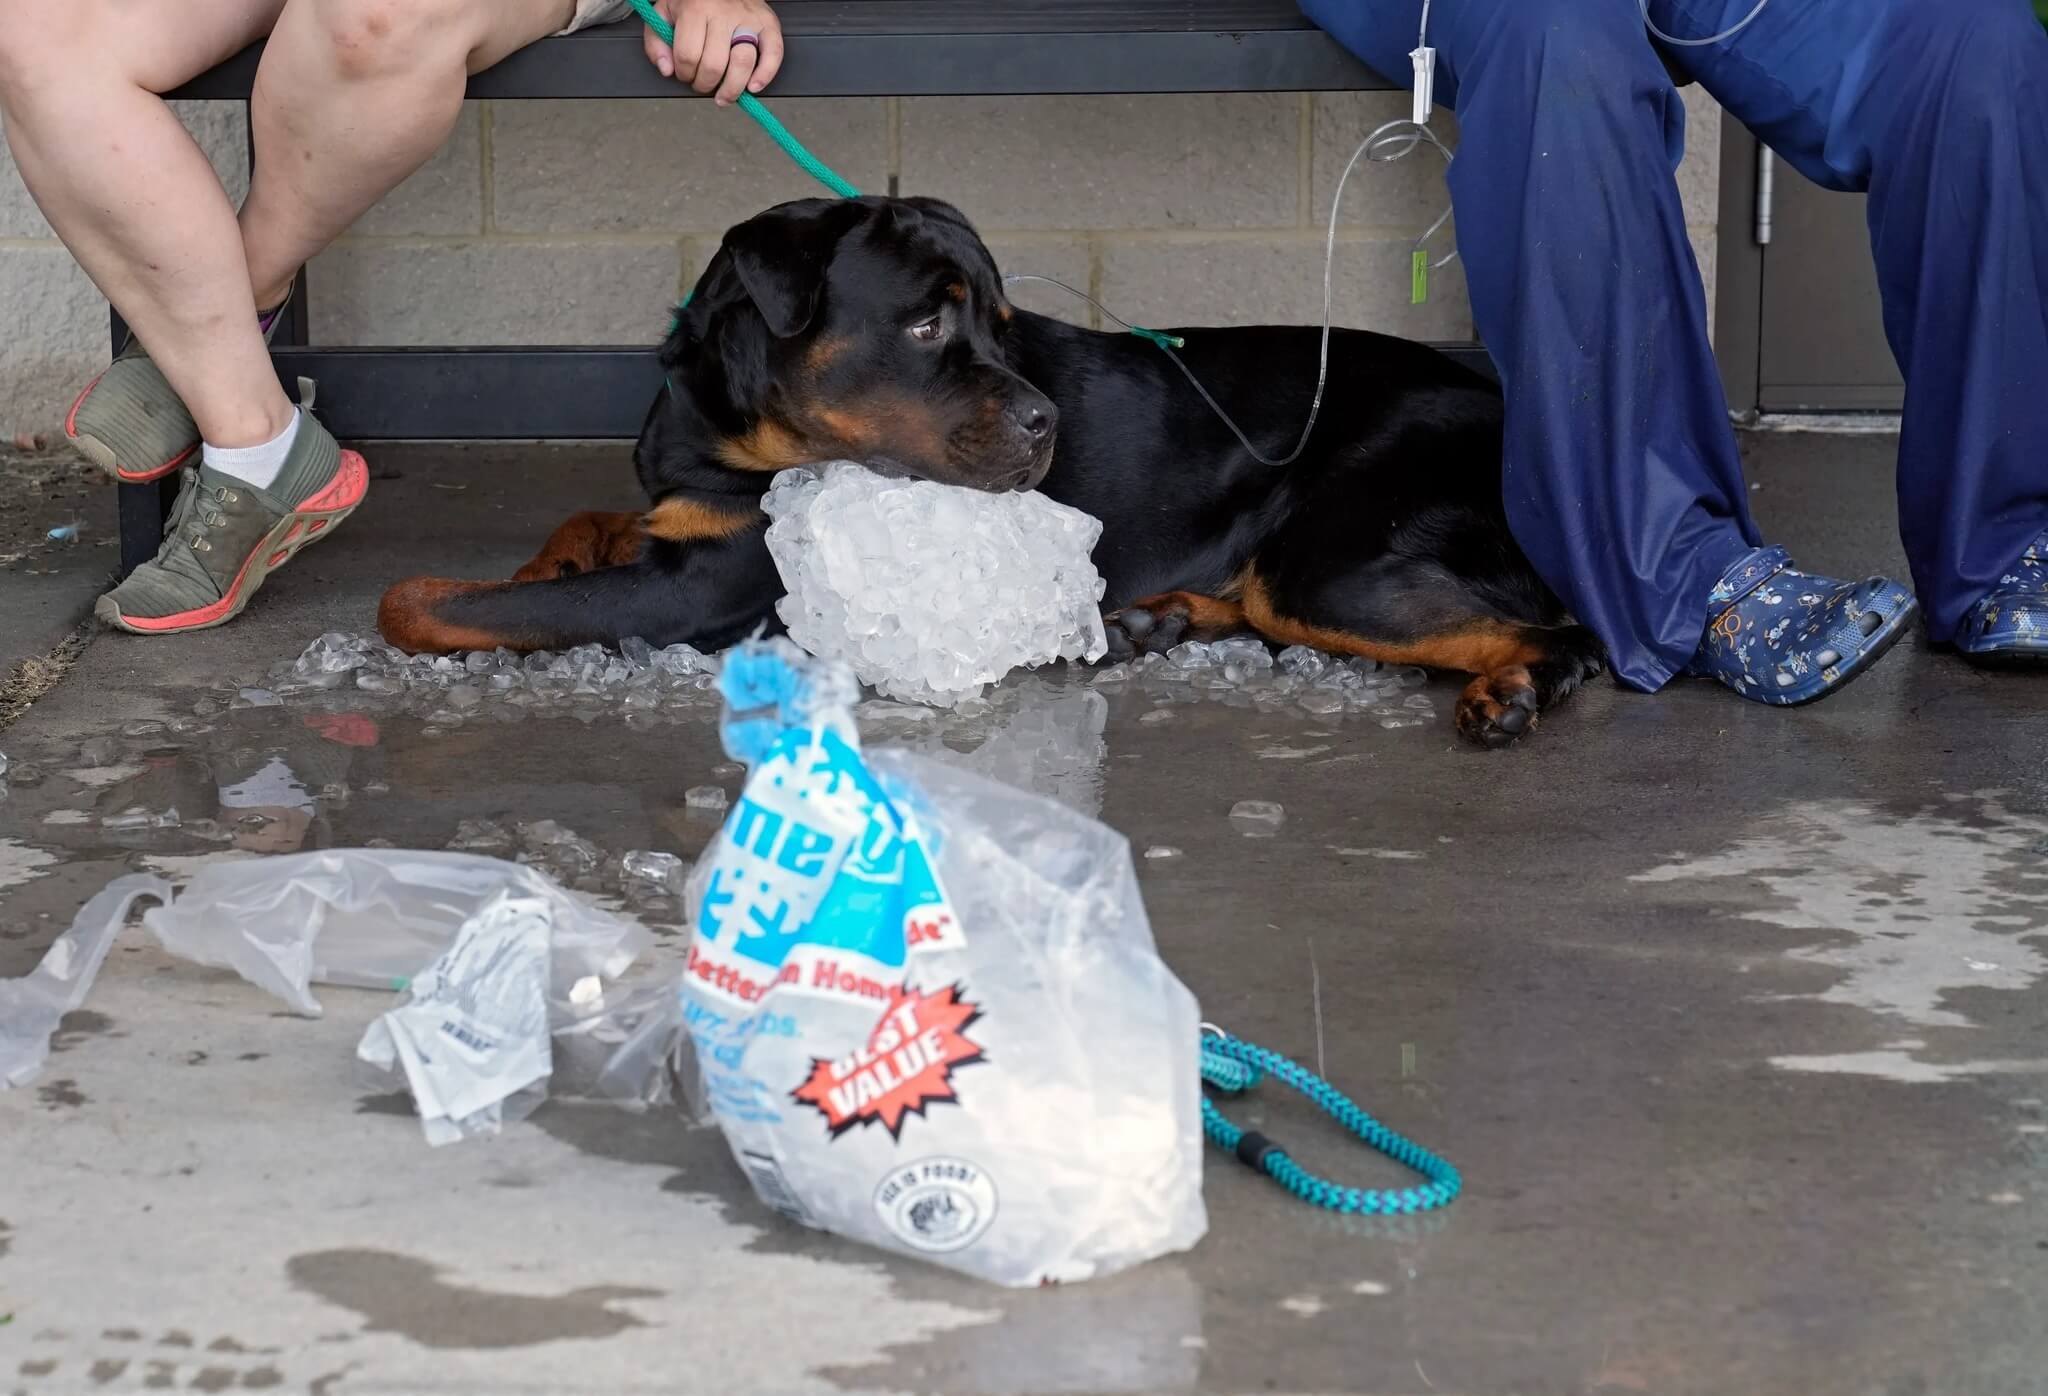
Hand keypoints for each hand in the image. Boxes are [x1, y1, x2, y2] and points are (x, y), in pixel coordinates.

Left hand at [643, 0, 783, 104]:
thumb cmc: (692, 0)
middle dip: (704, 84)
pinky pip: (774, 54)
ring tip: (723, 96)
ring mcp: (748, 18)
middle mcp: (723, 12)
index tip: (685, 74)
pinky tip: (753, 87)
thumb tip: (667, 70)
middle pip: (714, 65)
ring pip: (742, 63)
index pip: (688, 56)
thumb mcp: (664, 13)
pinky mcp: (768, 23)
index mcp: (695, 8)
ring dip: (731, 89)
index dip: (684, 74)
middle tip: (702, 83)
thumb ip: (656, 42)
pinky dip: (765, 75)